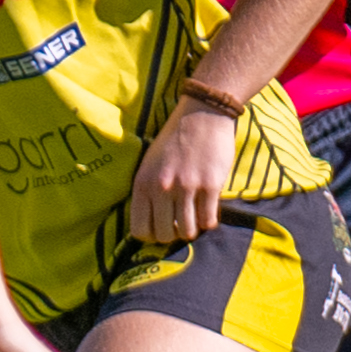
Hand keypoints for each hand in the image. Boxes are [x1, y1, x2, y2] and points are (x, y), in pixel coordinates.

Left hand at [125, 108, 237, 245]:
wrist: (201, 115)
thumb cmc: (174, 140)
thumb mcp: (149, 164)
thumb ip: (148, 191)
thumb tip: (151, 222)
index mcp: (142, 184)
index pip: (140, 230)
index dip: (151, 235)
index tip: (161, 229)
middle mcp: (162, 189)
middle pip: (165, 235)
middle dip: (173, 234)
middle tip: (180, 224)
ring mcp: (186, 188)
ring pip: (188, 231)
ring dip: (192, 229)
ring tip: (194, 217)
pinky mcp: (210, 186)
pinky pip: (209, 220)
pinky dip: (209, 222)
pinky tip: (208, 211)